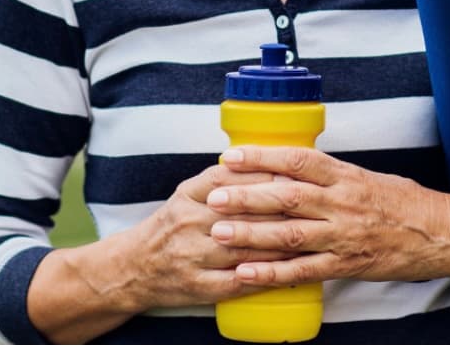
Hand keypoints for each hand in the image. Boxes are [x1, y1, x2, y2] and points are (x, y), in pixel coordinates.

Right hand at [116, 163, 302, 310]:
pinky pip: (240, 280)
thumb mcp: (187, 194)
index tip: (295, 174)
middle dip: (282, 208)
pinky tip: (290, 272)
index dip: (265, 176)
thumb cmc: (170, 227)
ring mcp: (194, 256)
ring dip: (283, 243)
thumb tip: (266, 163)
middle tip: (314, 204)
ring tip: (311, 237)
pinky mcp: (200, 286)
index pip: (230, 179)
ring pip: (247, 247)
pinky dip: (267, 275)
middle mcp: (189, 222)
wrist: (135, 267)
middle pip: (243, 212)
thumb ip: (220, 179)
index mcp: (188, 195)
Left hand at [205, 146, 449, 287]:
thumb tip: (288, 165)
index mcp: (345, 177)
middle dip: (246, 196)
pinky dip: (272, 272)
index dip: (262, 158)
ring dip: (251, 234)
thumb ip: (329, 174)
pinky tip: (245, 273)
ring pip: (290, 234)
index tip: (231, 157)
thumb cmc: (405, 203)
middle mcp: (342, 204)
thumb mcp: (367, 176)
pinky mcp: (346, 265)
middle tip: (213, 195)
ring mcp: (343, 237)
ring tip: (220, 232)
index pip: (298, 161)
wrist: (442, 234)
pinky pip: (303, 271)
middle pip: (287, 197)